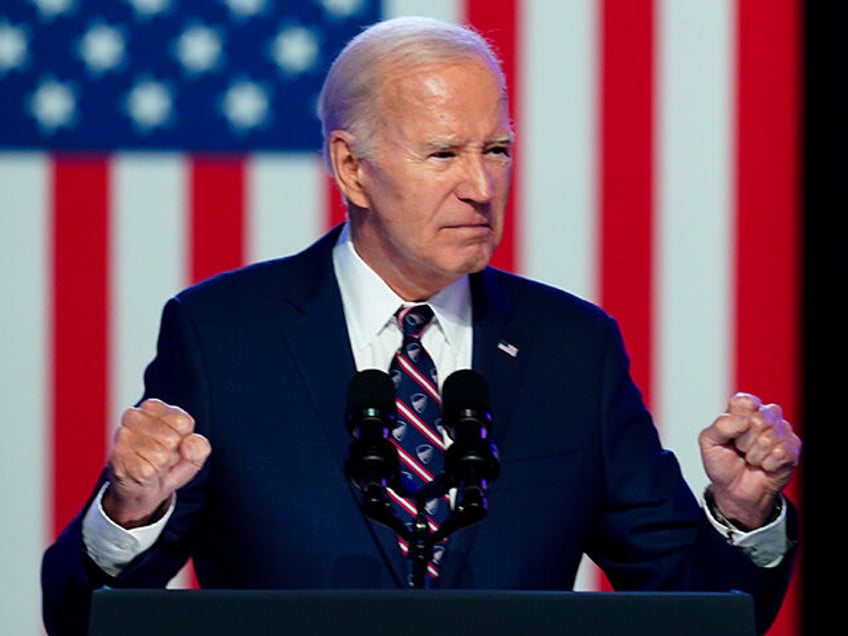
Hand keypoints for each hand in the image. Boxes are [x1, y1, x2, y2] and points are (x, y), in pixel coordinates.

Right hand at [103, 398, 210, 527]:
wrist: (140, 490)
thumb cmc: (166, 466)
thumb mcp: (193, 456)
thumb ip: (200, 447)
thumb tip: (188, 446)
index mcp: (155, 408)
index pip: (183, 422)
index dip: (184, 440)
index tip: (175, 445)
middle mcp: (135, 416)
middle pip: (171, 439)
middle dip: (172, 455)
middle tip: (161, 459)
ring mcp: (123, 435)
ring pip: (160, 456)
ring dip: (160, 467)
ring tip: (151, 466)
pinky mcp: (117, 456)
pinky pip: (147, 470)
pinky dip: (150, 477)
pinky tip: (141, 474)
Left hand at [698, 393, 800, 528]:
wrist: (734, 491)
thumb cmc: (722, 464)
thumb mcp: (708, 443)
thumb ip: (720, 426)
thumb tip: (745, 421)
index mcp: (742, 410)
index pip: (745, 401)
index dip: (737, 420)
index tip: (730, 434)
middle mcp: (764, 416)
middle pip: (759, 418)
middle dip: (744, 441)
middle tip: (740, 449)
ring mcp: (780, 432)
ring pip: (770, 437)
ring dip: (755, 455)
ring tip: (751, 459)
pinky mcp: (792, 450)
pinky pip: (781, 453)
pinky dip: (767, 464)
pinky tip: (764, 466)